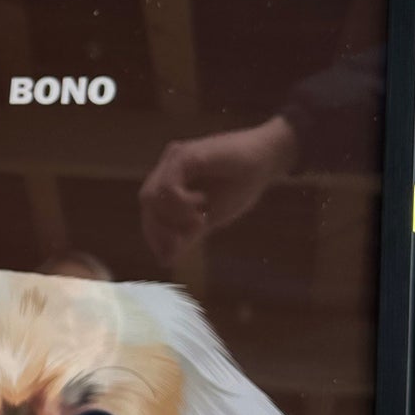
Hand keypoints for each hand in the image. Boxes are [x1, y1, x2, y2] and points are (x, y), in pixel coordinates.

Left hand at [137, 114, 297, 264]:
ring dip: (173, 216)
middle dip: (160, 229)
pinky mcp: (185, 155)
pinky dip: (181, 202)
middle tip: (184, 239)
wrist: (267, 160)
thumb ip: (186, 234)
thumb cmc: (242, 185)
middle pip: (146, 204)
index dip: (154, 236)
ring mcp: (174, 159)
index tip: (167, 256)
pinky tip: (202, 202)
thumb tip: (164, 259)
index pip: (150, 211)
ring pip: (151, 196)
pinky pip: (167, 186)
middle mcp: (167, 168)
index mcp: (171, 183)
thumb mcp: (210, 218)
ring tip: (199, 219)